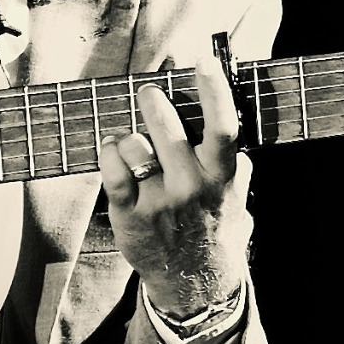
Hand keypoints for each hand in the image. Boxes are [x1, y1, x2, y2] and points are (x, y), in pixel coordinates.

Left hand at [97, 58, 251, 320]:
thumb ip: (234, 166)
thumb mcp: (235, 199)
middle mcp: (190, 186)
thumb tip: (232, 132)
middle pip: (168, 129)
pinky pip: (112, 171)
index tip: (203, 61)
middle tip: (148, 91)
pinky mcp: (129, 213)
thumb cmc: (212, 230)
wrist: (192, 283)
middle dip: (154, 102)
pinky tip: (110, 146)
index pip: (221, 127)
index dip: (213, 90)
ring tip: (129, 137)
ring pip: (135, 145)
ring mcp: (158, 200)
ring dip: (128, 133)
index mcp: (220, 177)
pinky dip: (108, 151)